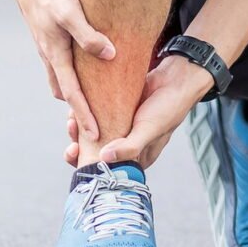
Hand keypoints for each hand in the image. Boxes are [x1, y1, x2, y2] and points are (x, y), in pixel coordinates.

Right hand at [11, 0, 115, 141]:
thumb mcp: (70, 11)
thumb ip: (88, 35)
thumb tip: (109, 55)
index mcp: (55, 54)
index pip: (73, 93)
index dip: (84, 115)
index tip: (94, 135)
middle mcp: (50, 56)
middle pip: (65, 92)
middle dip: (78, 111)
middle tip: (94, 126)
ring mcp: (48, 48)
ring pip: (61, 80)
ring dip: (74, 94)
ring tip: (92, 103)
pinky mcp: (49, 38)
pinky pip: (60, 65)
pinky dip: (71, 76)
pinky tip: (84, 70)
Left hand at [64, 56, 214, 167]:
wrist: (176, 76)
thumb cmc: (168, 107)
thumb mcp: (149, 130)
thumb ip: (129, 147)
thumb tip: (104, 158)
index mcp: (137, 157)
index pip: (110, 170)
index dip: (90, 166)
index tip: (76, 156)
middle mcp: (127, 144)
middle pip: (97, 153)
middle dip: (80, 149)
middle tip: (71, 144)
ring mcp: (120, 126)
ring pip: (93, 133)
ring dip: (79, 130)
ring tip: (72, 122)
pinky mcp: (115, 109)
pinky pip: (95, 114)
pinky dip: (85, 112)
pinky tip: (75, 108)